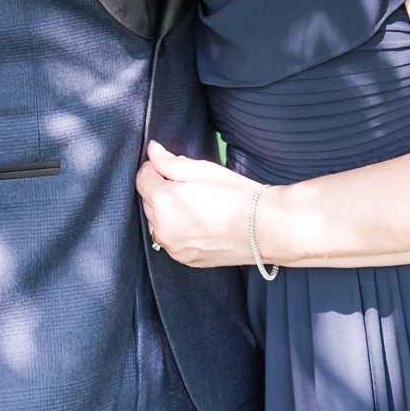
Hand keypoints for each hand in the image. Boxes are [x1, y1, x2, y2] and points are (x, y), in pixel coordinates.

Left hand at [135, 139, 263, 268]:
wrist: (267, 229)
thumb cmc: (238, 196)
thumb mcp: (202, 169)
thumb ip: (170, 162)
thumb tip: (152, 151)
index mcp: (165, 203)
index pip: (142, 179)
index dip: (155, 168)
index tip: (171, 166)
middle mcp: (164, 229)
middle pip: (148, 200)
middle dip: (161, 188)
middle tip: (188, 184)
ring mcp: (174, 248)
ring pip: (157, 221)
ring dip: (166, 209)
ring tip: (196, 202)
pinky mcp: (186, 259)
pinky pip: (170, 238)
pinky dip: (177, 227)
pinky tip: (199, 220)